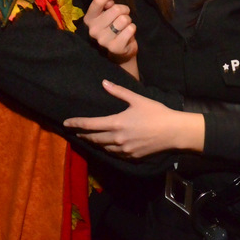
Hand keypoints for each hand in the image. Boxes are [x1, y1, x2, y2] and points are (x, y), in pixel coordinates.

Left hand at [64, 80, 202, 157]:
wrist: (173, 132)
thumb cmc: (156, 113)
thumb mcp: (137, 99)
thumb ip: (118, 91)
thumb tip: (104, 83)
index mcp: (116, 123)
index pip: (89, 124)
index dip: (76, 124)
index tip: (66, 123)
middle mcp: (116, 139)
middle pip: (93, 138)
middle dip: (82, 134)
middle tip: (75, 131)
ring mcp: (123, 150)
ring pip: (102, 147)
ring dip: (94, 142)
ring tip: (88, 137)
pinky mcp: (131, 156)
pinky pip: (114, 154)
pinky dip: (107, 149)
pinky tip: (106, 145)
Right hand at [84, 0, 136, 60]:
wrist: (119, 51)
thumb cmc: (114, 27)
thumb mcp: (108, 14)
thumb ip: (107, 5)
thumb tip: (109, 1)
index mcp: (89, 18)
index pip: (98, 1)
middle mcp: (93, 29)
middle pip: (115, 9)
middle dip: (124, 10)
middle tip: (123, 18)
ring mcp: (102, 40)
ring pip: (124, 19)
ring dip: (128, 21)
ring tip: (124, 27)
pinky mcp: (114, 47)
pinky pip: (130, 29)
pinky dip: (132, 29)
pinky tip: (127, 35)